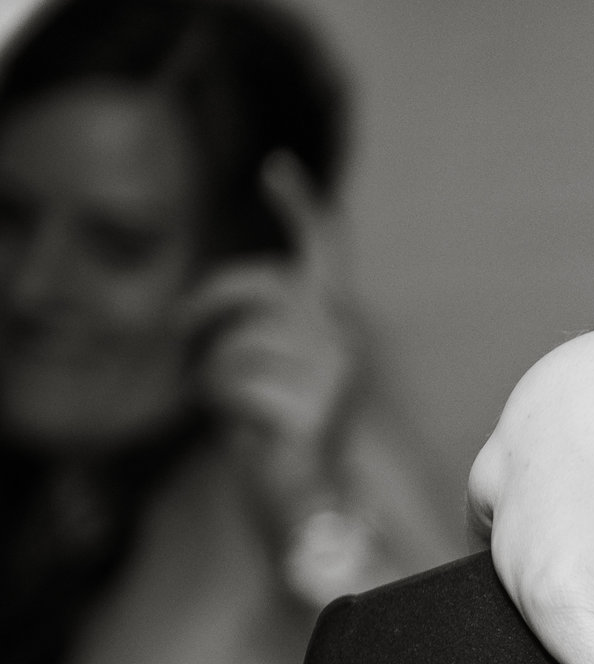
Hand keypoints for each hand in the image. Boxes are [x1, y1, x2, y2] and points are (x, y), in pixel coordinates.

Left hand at [186, 155, 361, 525]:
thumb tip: (219, 298)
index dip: (298, 207)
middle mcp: (345, 338)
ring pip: (238, 343)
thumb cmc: (284, 426)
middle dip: (209, 300)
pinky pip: (233, 384)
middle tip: (179, 327)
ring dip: (209, 373)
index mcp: (340, 322)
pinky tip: (234, 425)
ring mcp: (333, 373)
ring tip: (220, 401)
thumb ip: (269, 325)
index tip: (275, 167)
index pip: (322, 251)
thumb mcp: (277, 365)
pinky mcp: (311, 407)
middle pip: (261, 286)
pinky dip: (217, 404)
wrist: (315, 495)